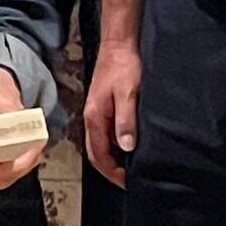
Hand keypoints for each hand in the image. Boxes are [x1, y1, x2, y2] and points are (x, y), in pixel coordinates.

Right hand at [83, 39, 140, 185]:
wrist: (119, 43)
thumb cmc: (123, 65)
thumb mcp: (128, 94)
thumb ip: (126, 120)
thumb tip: (126, 146)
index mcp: (95, 117)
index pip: (98, 155)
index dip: (112, 172)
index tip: (127, 182)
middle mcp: (92, 117)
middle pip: (97, 152)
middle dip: (112, 169)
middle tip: (130, 179)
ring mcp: (97, 112)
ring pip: (102, 143)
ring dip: (114, 157)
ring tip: (132, 165)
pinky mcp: (104, 106)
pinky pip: (107, 132)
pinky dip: (116, 143)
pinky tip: (129, 143)